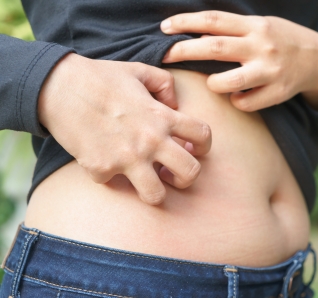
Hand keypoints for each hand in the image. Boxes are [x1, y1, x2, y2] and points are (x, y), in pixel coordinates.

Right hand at [39, 53, 211, 204]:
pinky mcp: (101, 169)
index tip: (194, 150)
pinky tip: (102, 160)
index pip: (203, 135)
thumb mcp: (139, 70)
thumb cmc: (101, 78)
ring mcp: (127, 158)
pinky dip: (109, 176)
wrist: (59, 87)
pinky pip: (113, 184)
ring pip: (157, 195)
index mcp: (163, 117)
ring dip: (154, 191)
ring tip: (146, 181)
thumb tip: (174, 105)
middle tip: (174, 174)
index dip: (204, 145)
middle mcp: (151, 140)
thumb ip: (164, 85)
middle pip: (191, 173)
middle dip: (187, 178)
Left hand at [161, 11, 317, 111]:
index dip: (186, 22)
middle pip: (215, 47)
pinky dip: (236, 101)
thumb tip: (193, 35)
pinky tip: (239, 96)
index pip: (214, 20)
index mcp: (254, 26)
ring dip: (213, 84)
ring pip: (228, 82)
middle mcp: (261, 46)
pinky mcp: (277, 92)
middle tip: (165, 56)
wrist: (317, 58)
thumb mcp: (260, 26)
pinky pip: (245, 103)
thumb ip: (233, 30)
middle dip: (184, 51)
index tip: (164, 29)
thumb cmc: (279, 40)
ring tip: (213, 83)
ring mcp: (270, 71)